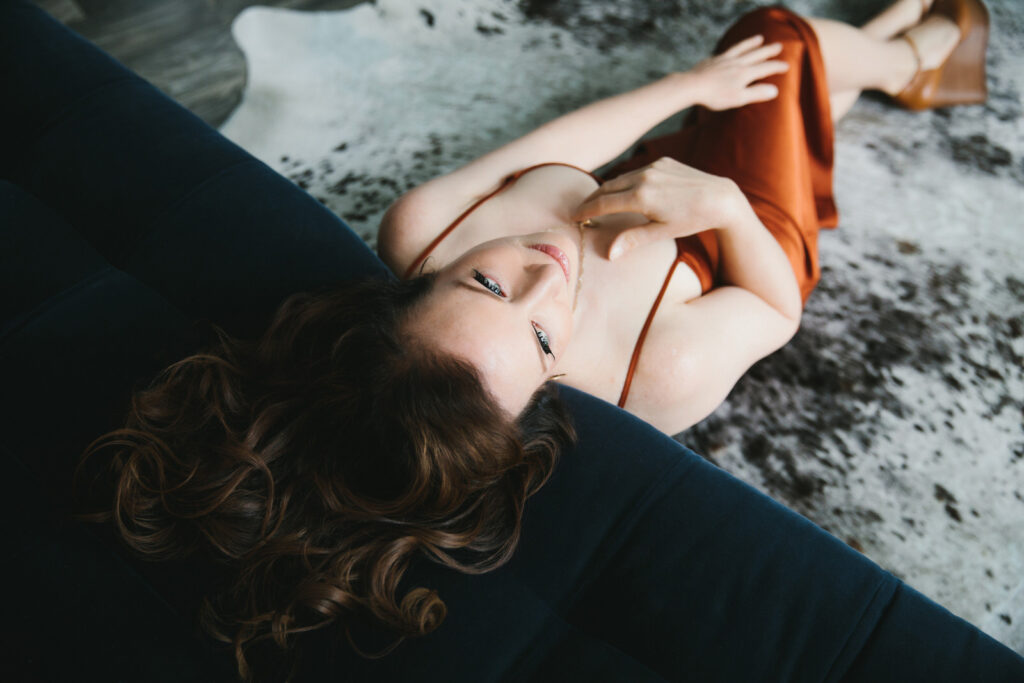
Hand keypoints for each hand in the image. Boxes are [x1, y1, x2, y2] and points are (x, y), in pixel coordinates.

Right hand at [571, 157, 742, 259]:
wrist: (720, 198)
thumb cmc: (692, 219)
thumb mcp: (661, 233)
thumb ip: (632, 240)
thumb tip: (609, 254)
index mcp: (640, 197)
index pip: (603, 203)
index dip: (585, 210)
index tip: (573, 216)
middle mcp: (643, 177)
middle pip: (607, 188)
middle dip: (592, 199)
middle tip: (580, 210)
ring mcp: (653, 166)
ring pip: (621, 178)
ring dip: (608, 190)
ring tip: (599, 202)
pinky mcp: (663, 161)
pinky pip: (637, 171)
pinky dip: (627, 182)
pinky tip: (626, 192)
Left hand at [680, 34, 789, 110]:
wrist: (692, 86)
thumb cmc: (715, 96)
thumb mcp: (739, 98)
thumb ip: (757, 93)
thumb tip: (775, 90)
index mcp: (745, 73)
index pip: (765, 68)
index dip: (777, 67)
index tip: (786, 66)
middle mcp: (737, 63)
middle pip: (756, 54)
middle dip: (768, 51)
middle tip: (778, 46)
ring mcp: (724, 59)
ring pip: (741, 48)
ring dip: (751, 43)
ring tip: (759, 38)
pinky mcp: (713, 60)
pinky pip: (727, 51)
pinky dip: (734, 48)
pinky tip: (732, 49)